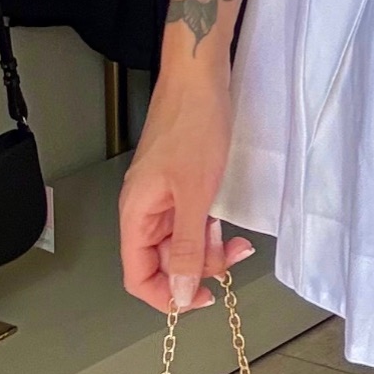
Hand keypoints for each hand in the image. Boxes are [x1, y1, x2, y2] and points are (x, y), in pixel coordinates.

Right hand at [119, 71, 255, 314]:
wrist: (200, 74)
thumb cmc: (194, 125)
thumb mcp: (195, 194)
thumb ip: (188, 248)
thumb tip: (182, 293)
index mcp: (136, 214)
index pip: (138, 276)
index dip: (167, 295)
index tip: (201, 299)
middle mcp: (144, 208)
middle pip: (163, 260)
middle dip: (198, 267)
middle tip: (233, 258)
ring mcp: (162, 194)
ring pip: (181, 240)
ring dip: (209, 247)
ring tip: (237, 241)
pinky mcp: (180, 181)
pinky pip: (191, 218)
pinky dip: (210, 225)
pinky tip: (227, 222)